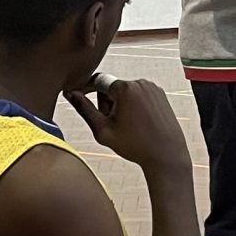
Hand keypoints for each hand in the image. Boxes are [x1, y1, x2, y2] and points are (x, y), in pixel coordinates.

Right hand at [65, 75, 190, 172]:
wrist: (165, 154)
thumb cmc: (135, 145)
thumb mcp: (103, 130)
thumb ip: (84, 109)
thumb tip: (70, 94)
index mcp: (124, 88)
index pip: (97, 81)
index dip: (85, 88)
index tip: (78, 95)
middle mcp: (140, 83)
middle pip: (111, 87)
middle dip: (107, 102)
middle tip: (112, 124)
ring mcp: (152, 87)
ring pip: (125, 91)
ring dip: (120, 104)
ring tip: (127, 126)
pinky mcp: (160, 94)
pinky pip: (139, 95)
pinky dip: (133, 106)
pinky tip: (138, 123)